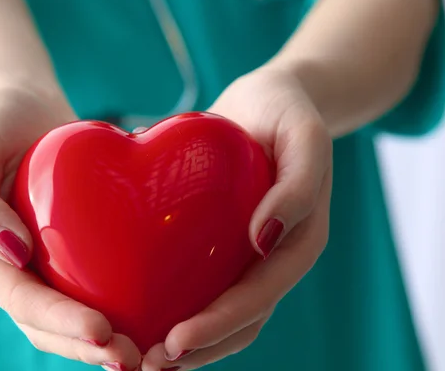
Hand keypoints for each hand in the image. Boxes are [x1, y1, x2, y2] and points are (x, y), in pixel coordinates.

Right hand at [0, 86, 142, 370]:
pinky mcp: (64, 253)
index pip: (20, 299)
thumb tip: (13, 254)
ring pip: (67, 317)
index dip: (59, 322)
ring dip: (102, 342)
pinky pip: (88, 287)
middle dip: (86, 346)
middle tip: (134, 360)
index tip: (102, 332)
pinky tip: (152, 316)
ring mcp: (37, 265)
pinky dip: (114, 307)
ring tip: (147, 354)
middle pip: (44, 323)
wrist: (22, 111)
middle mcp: (8, 269)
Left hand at [141, 66, 332, 369]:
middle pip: (240, 318)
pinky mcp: (223, 237)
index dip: (221, 324)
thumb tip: (264, 238)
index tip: (175, 341)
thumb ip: (298, 185)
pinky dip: (176, 301)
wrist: (270, 99)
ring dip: (186, 340)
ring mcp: (248, 250)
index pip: (261, 296)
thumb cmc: (288, 112)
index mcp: (298, 241)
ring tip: (139, 357)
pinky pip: (201, 277)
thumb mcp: (305, 136)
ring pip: (221, 308)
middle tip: (147, 365)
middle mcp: (273, 254)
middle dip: (198, 347)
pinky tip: (139, 310)